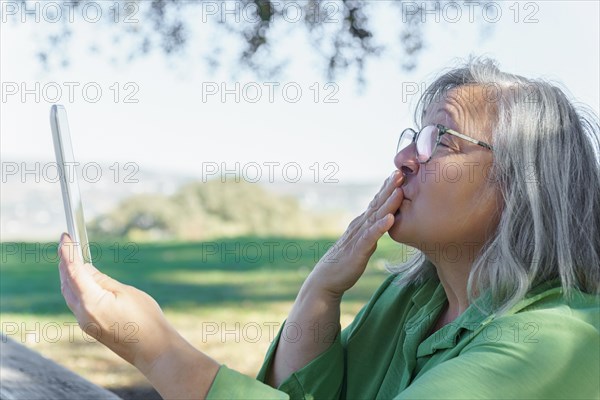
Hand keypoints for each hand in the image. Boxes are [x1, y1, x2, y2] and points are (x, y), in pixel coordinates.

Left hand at [58, 233, 177, 370]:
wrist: (153, 350)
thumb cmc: (145, 319)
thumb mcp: (126, 292)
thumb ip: (103, 280)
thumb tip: (85, 269)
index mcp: (92, 302)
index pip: (73, 271)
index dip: (67, 252)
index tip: (64, 237)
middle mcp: (83, 313)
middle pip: (67, 282)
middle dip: (65, 262)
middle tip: (67, 243)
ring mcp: (85, 322)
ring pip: (69, 293)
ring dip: (69, 275)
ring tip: (72, 258)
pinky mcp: (91, 327)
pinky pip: (76, 302)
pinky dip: (75, 287)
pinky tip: (83, 280)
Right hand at [308, 171, 404, 296]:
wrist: (327, 279)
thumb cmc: (345, 262)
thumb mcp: (362, 242)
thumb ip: (371, 232)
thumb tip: (383, 223)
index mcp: (362, 224)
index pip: (376, 203)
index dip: (387, 188)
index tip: (399, 173)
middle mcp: (359, 226)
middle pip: (376, 204)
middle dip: (389, 188)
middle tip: (401, 172)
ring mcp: (358, 236)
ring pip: (375, 217)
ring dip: (388, 204)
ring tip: (399, 191)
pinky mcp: (358, 250)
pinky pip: (370, 237)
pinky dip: (380, 227)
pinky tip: (390, 219)